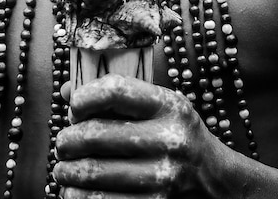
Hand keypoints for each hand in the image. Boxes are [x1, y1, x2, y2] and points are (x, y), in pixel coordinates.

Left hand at [54, 74, 217, 197]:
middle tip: (63, 144)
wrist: (214, 180)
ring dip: (67, 172)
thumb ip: (114, 96)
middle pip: (95, 133)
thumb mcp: (157, 106)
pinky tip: (75, 191)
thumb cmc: (174, 134)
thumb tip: (66, 92)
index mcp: (168, 105)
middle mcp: (169, 138)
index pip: (114, 90)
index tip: (74, 108)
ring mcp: (163, 176)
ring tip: (64, 169)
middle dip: (67, 140)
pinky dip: (78, 197)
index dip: (84, 97)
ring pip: (92, 172)